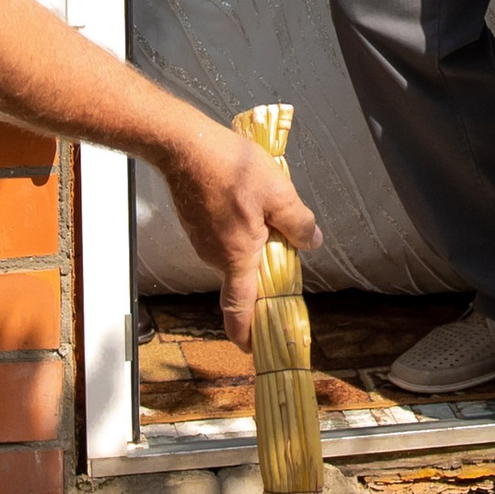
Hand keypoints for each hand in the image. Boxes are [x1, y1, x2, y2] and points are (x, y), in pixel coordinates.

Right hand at [157, 119, 316, 346]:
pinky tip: (243, 198)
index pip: (240, 308)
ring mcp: (201, 238)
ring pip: (233, 251)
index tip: (253, 349)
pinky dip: (236, 227)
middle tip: (282, 246)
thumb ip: (298, 222)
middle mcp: (214, 254)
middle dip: (262, 268)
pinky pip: (221, 235)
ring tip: (263, 208)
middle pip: (242, 275)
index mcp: (236, 256)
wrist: (183, 144)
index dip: (246, 332)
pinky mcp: (194, 222)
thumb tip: (311, 242)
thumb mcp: (278, 192)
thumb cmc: (229, 167)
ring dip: (251, 241)